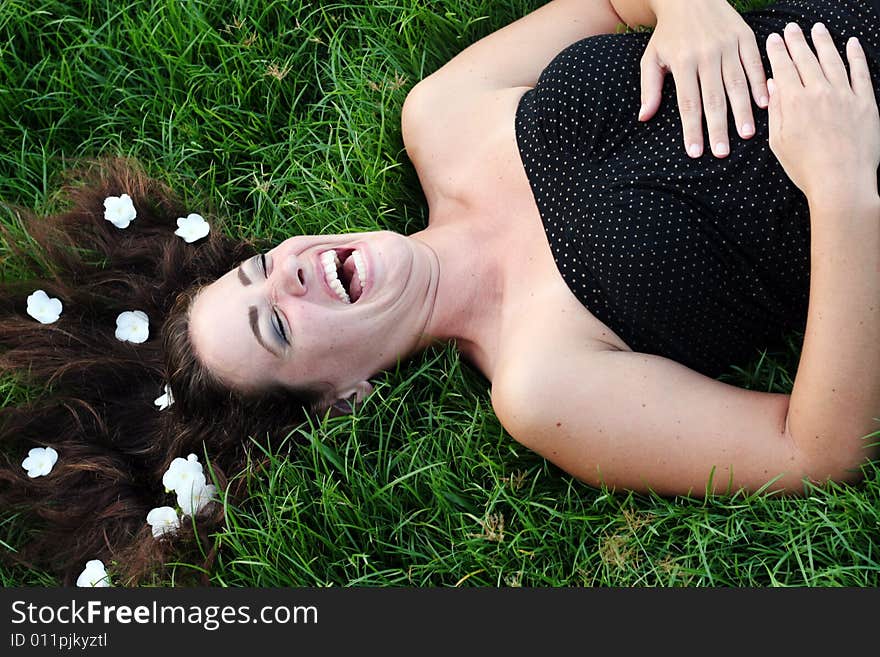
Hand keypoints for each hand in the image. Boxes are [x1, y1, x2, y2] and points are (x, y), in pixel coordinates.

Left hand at [639, 0, 767, 158]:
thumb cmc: (668, 34)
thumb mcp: (651, 58)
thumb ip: (649, 88)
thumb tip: (644, 118)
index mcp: (683, 62)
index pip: (688, 103)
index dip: (692, 129)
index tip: (695, 152)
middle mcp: (707, 54)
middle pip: (714, 98)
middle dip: (718, 127)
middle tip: (722, 153)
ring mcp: (728, 45)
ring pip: (737, 83)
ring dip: (743, 111)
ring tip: (746, 135)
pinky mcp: (745, 36)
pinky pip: (754, 63)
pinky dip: (760, 83)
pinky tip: (765, 104)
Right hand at [766, 23, 879, 201]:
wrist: (841, 181)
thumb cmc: (805, 167)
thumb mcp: (778, 142)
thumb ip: (776, 111)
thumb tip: (774, 86)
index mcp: (794, 102)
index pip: (783, 69)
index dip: (778, 52)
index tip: (774, 39)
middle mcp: (819, 92)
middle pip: (807, 59)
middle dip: (797, 41)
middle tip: (792, 28)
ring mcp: (844, 95)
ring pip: (832, 60)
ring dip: (824, 42)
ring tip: (818, 29)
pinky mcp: (865, 102)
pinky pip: (860, 72)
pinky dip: (856, 56)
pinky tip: (851, 44)